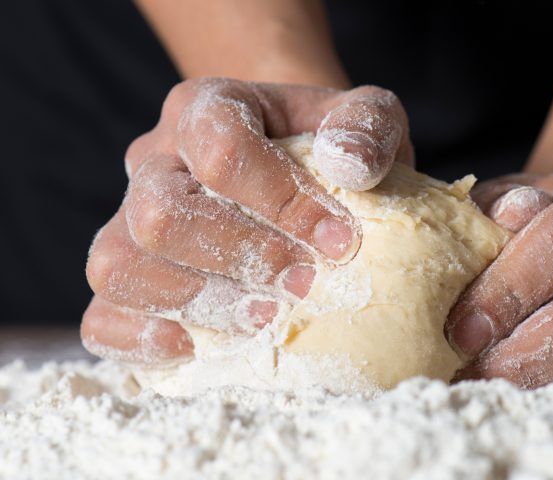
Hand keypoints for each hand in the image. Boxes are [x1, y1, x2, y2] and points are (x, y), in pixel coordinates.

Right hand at [81, 78, 411, 364]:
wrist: (293, 165)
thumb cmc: (326, 147)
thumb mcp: (363, 118)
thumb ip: (366, 125)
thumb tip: (348, 166)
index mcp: (207, 107)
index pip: (223, 149)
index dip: (281, 200)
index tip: (340, 241)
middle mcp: (156, 158)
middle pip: (161, 215)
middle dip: (239, 259)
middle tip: (303, 284)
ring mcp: (129, 217)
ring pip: (119, 265)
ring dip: (196, 303)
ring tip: (263, 319)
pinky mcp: (127, 273)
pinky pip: (101, 314)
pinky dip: (139, 339)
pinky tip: (196, 347)